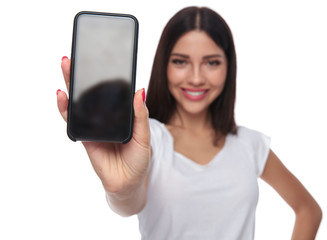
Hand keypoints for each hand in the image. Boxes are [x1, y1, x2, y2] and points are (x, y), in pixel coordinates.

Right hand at [57, 56, 150, 193]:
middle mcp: (105, 116)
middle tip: (76, 55)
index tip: (101, 57)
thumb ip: (141, 115)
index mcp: (121, 114)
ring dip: (71, 84)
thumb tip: (139, 91)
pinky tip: (62, 95)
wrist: (129, 182)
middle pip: (91, 91)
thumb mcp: (144, 136)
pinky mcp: (85, 136)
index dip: (105, 75)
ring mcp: (93, 125)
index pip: (111, 90)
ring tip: (66, 65)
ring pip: (79, 101)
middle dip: (83, 73)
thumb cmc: (139, 158)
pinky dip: (66, 108)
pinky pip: (73, 120)